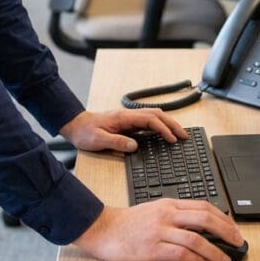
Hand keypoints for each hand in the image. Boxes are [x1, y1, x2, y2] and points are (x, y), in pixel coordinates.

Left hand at [59, 108, 186, 152]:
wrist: (75, 126)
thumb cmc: (85, 132)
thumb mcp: (98, 140)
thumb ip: (116, 142)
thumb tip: (135, 145)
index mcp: (123, 118)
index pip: (150, 120)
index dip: (163, 129)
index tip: (172, 140)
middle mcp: (128, 115)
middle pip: (156, 115)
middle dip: (172, 124)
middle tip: (184, 136)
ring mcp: (128, 118)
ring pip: (154, 116)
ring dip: (168, 124)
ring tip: (178, 134)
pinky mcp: (127, 123)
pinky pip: (148, 122)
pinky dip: (159, 126)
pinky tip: (163, 134)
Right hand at [73, 201, 243, 260]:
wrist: (104, 228)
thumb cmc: (128, 223)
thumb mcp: (155, 211)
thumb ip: (175, 215)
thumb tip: (200, 226)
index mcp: (169, 204)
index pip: (203, 206)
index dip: (223, 218)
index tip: (234, 229)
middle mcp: (167, 214)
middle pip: (205, 218)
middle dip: (226, 231)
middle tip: (238, 242)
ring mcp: (160, 230)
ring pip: (197, 238)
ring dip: (215, 251)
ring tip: (225, 260)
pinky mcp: (153, 247)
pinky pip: (182, 253)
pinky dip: (197, 260)